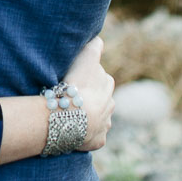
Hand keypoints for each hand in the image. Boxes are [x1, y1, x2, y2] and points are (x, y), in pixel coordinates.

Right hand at [64, 35, 114, 151]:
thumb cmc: (76, 83)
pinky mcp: (99, 140)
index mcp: (107, 83)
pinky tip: (74, 133)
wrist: (72, 115)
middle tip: (73, 98)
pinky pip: (93, 138)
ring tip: (72, 116)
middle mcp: (110, 103)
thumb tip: (99, 40)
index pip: (100, 76)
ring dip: (89, 117)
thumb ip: (94, 46)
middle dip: (91, 98)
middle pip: (101, 98)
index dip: (87, 77)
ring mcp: (105, 123)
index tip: (75, 80)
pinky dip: (86, 136)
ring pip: (98, 118)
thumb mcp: (86, 57)